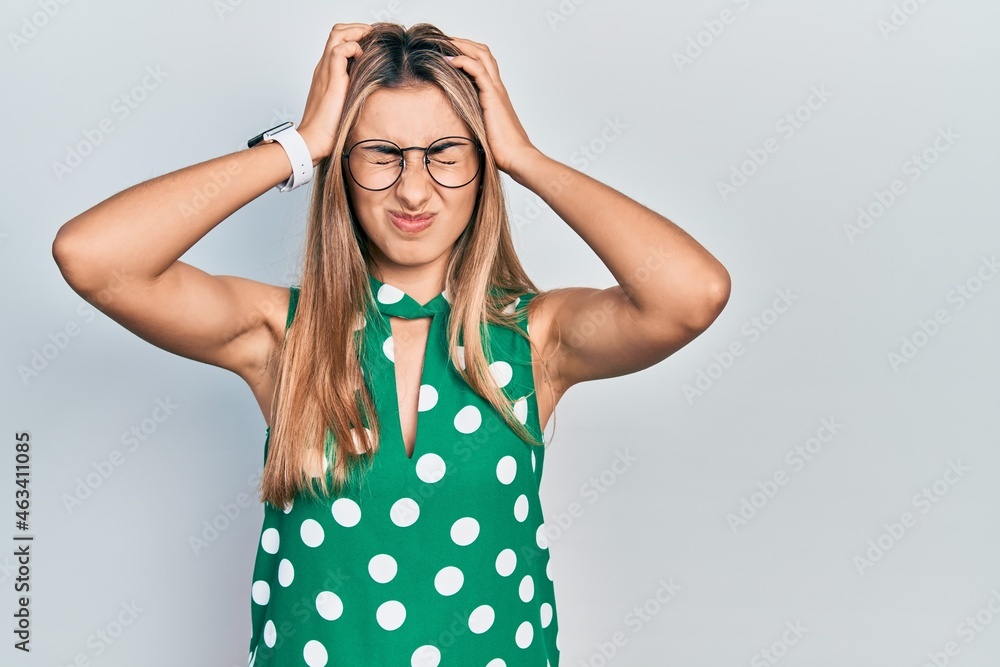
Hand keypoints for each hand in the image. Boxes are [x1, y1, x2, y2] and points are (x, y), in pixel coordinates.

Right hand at [297, 23, 373, 163]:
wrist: (313, 140)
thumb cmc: (328, 129)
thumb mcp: (346, 106)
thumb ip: (355, 95)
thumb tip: (374, 92)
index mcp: (327, 73)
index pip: (339, 42)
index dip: (355, 37)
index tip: (372, 43)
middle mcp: (324, 67)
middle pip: (337, 32)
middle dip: (358, 29)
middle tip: (373, 36)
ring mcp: (325, 70)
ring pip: (337, 34)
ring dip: (357, 32)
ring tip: (370, 40)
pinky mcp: (330, 77)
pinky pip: (340, 49)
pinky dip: (353, 48)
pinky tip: (362, 59)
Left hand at [445, 37, 538, 175]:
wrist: (517, 157)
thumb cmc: (503, 151)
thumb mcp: (482, 131)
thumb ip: (473, 122)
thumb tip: (456, 127)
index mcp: (495, 95)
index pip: (483, 64)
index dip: (467, 53)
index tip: (448, 52)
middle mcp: (497, 88)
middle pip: (483, 53)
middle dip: (463, 43)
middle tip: (443, 40)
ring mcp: (496, 90)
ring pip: (481, 55)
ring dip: (461, 45)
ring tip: (444, 42)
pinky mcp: (492, 96)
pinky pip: (477, 69)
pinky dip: (462, 60)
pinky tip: (448, 60)